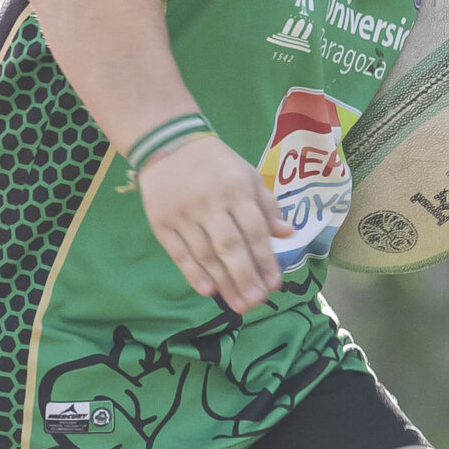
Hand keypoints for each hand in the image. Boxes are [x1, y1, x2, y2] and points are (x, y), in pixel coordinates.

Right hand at [135, 133, 290, 309]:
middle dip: (245, 277)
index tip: (274, 285)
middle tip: (256, 303)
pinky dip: (192, 272)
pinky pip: (178, 252)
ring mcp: (184, 214)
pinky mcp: (162, 223)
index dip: (264, 260)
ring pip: (205, 253)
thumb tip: (286, 233)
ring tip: (238, 305)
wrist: (168, 143)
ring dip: (223, 282)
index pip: (254, 230)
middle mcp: (211, 203)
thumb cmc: (215, 164)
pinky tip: (207, 291)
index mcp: (236, 190)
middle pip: (230, 246)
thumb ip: (266, 205)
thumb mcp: (247, 175)